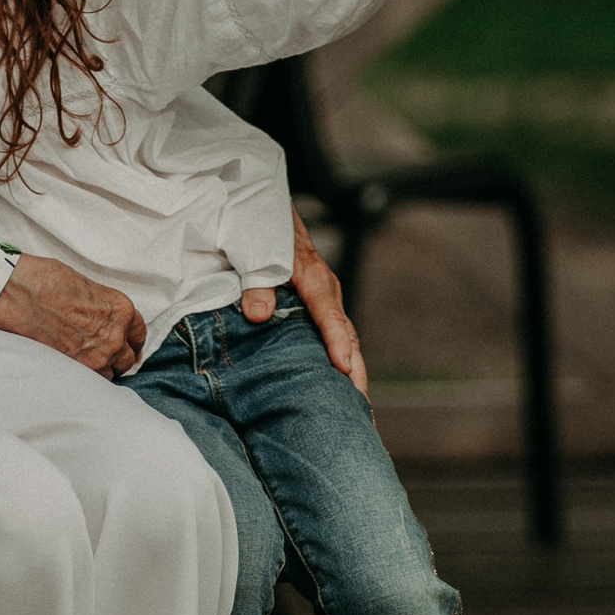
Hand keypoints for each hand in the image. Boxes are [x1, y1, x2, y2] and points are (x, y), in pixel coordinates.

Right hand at [0, 254, 147, 376]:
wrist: (20, 294)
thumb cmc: (46, 282)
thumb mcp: (85, 287)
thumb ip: (102, 307)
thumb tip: (102, 318)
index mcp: (121, 308)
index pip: (138, 332)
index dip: (132, 340)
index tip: (129, 346)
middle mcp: (116, 334)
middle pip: (128, 357)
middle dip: (118, 355)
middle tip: (104, 354)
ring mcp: (99, 355)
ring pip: (112, 372)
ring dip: (103, 368)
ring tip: (87, 360)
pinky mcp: (79, 369)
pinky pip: (94, 381)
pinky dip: (88, 376)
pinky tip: (77, 367)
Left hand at [242, 210, 368, 396]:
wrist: (267, 206)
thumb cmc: (261, 227)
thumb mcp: (254, 248)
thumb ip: (256, 280)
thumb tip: (258, 314)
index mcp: (312, 276)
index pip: (329, 315)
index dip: (336, 344)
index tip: (343, 370)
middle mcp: (326, 289)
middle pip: (346, 334)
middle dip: (355, 370)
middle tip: (360, 407)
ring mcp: (325, 297)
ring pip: (344, 337)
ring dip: (352, 370)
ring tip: (356, 408)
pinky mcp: (317, 304)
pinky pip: (333, 334)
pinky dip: (339, 358)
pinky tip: (338, 385)